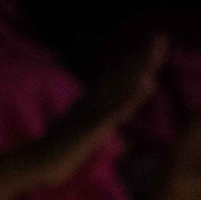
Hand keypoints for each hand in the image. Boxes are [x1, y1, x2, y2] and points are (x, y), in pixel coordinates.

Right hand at [34, 33, 167, 186]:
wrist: (38, 163)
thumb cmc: (60, 154)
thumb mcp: (85, 139)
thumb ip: (99, 129)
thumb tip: (114, 132)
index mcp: (93, 104)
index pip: (119, 81)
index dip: (136, 64)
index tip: (154, 48)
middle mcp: (95, 102)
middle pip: (123, 76)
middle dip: (142, 57)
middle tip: (162, 36)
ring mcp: (95, 112)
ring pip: (123, 87)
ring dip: (141, 68)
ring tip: (157, 49)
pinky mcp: (94, 126)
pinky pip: (118, 109)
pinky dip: (134, 96)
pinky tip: (148, 83)